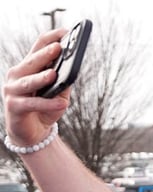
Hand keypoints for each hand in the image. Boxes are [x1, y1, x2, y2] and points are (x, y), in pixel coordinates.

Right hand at [3, 28, 69, 145]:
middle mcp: (17, 75)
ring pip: (28, 82)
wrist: (33, 133)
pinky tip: (63, 103)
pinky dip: (48, 103)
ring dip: (41, 77)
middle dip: (45, 54)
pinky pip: (33, 104)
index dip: (50, 39)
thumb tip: (73, 67)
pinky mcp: (14, 107)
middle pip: (31, 62)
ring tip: (54, 74)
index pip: (37, 47)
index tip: (65, 32)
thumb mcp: (58, 92)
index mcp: (28, 68)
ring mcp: (13, 90)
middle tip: (58, 48)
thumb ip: (64, 80)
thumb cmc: (46, 109)